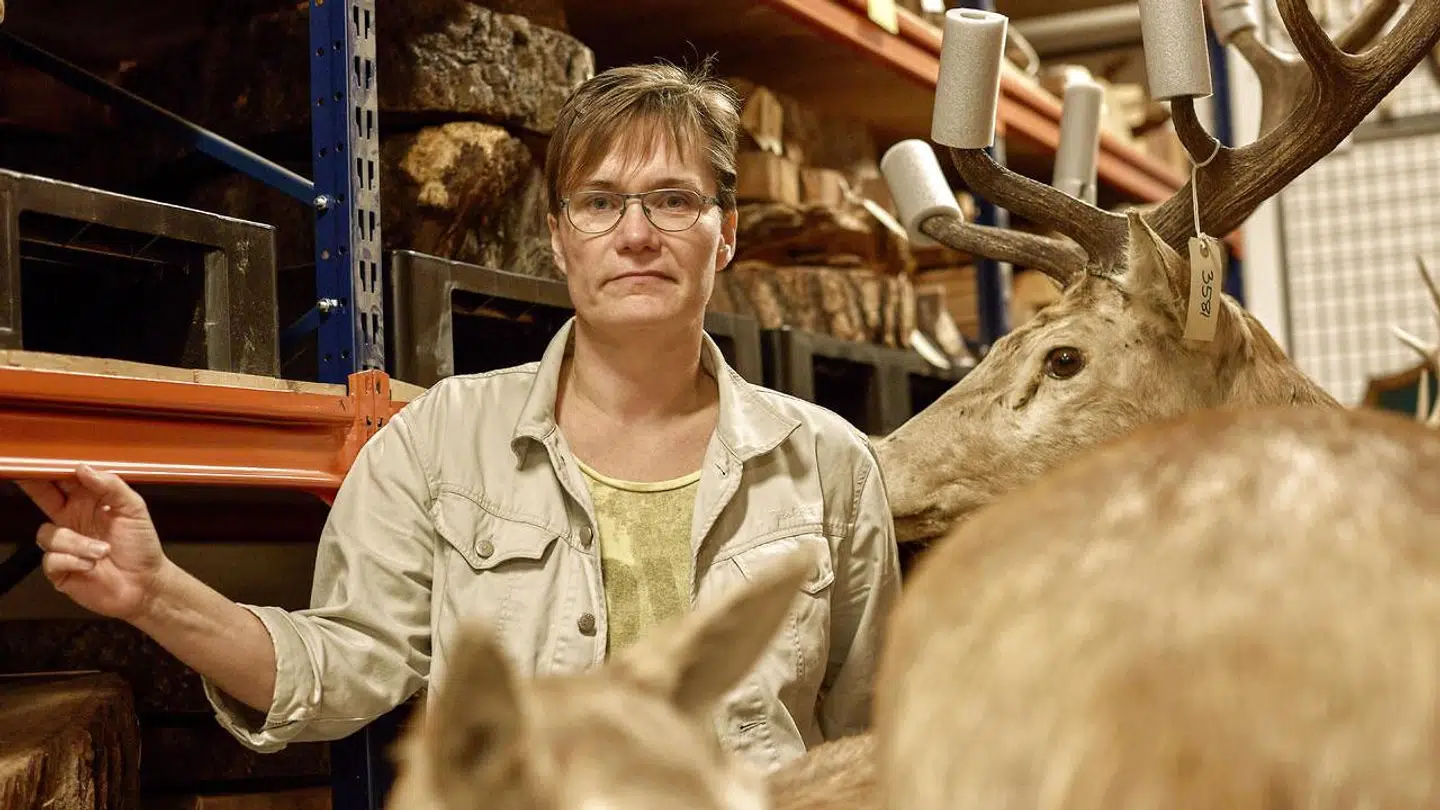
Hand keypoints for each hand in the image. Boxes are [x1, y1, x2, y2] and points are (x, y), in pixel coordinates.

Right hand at [18, 465, 168, 621]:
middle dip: (35, 487)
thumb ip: (111, 485)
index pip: (65, 480)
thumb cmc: (141, 546)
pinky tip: (91, 565)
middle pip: (43, 497)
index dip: (53, 470)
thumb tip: (83, 468)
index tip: (45, 461)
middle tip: (30, 480)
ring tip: (103, 551)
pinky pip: (51, 558)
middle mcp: (72, 519)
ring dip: (77, 543)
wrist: (145, 584)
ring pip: (48, 533)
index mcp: (89, 502)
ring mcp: (64, 544)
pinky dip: (73, 561)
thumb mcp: (133, 509)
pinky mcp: (59, 568)